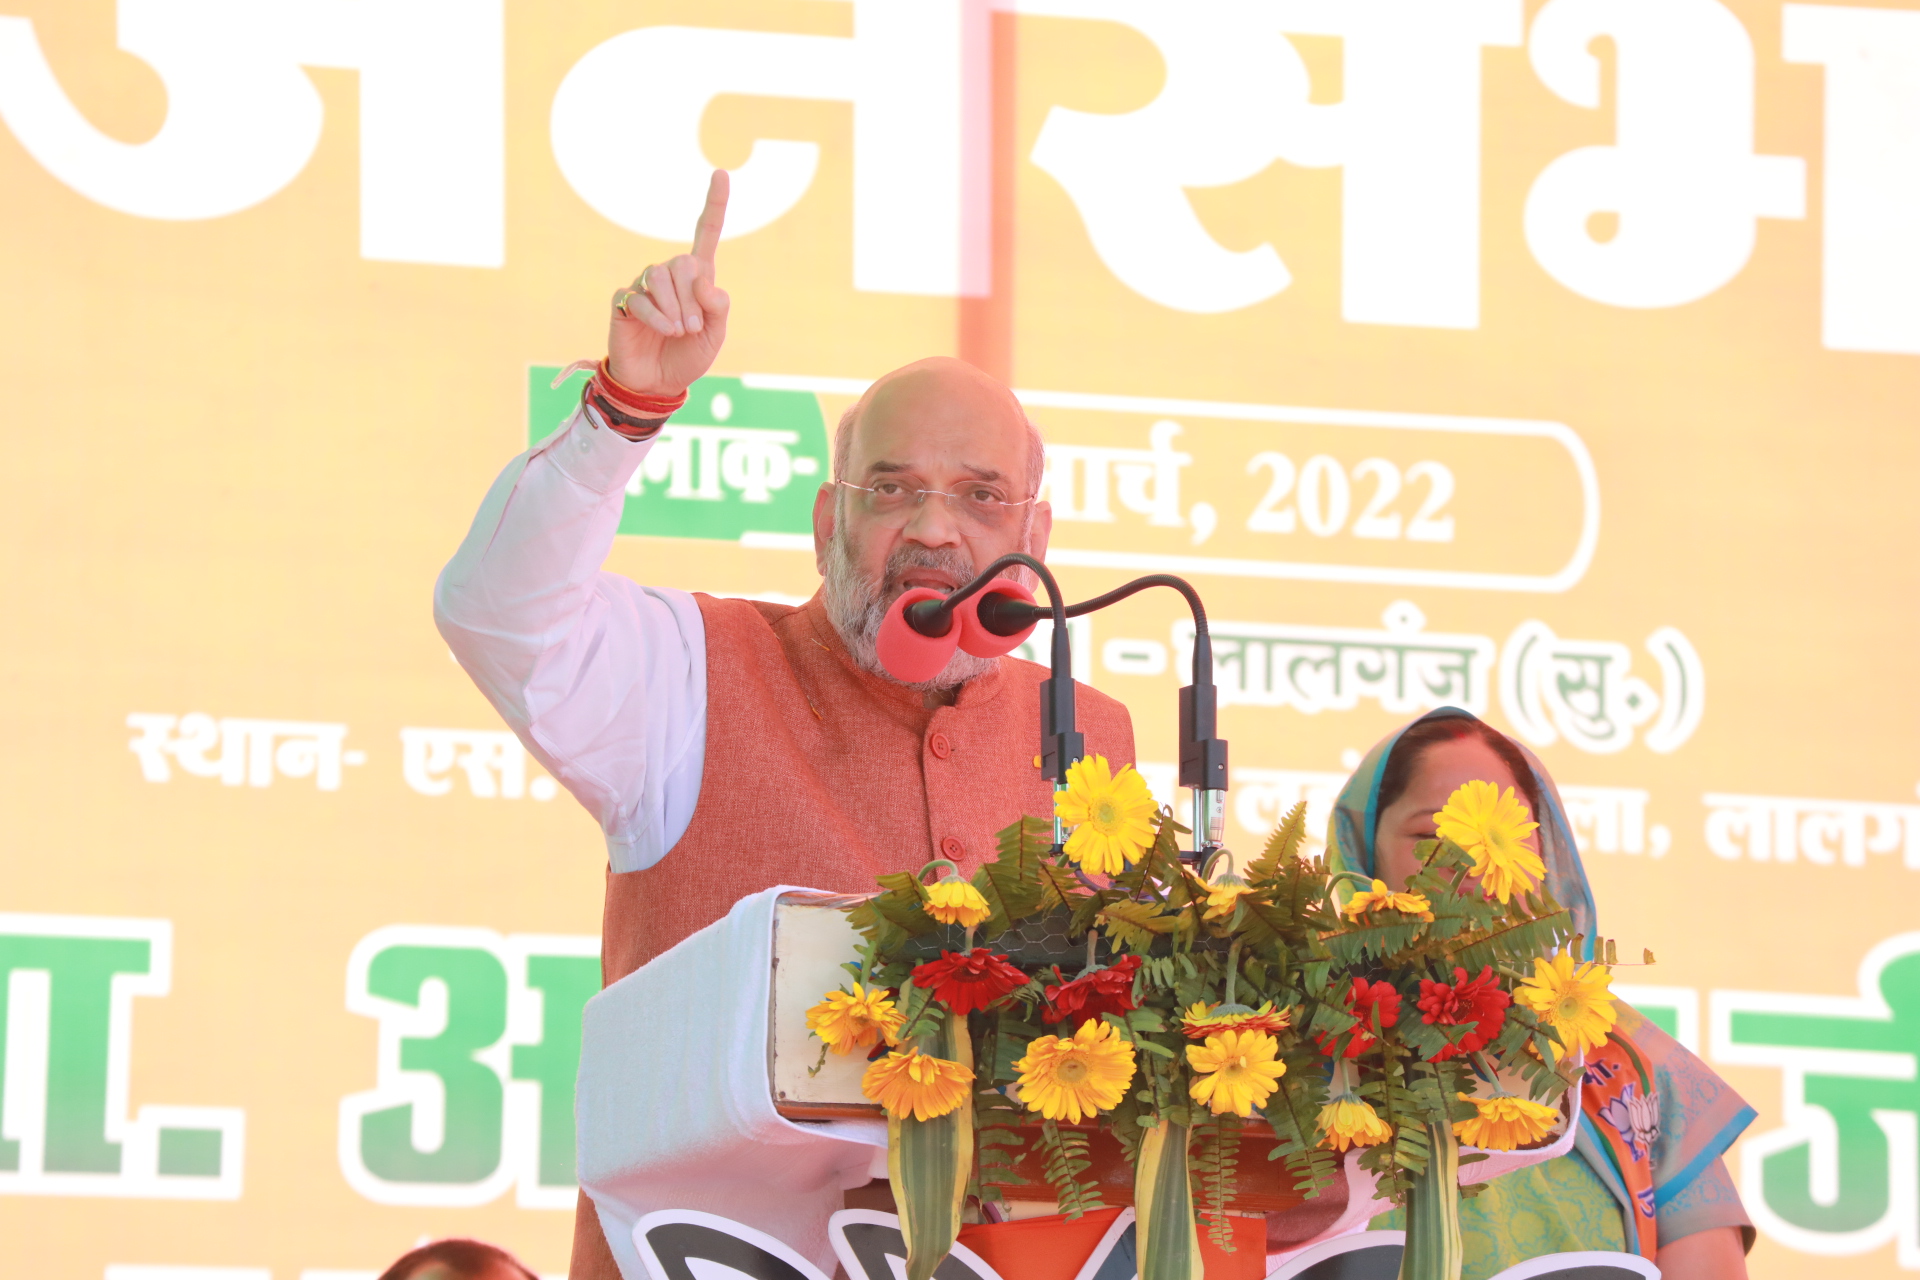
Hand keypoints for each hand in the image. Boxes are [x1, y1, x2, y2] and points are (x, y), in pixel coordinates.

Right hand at [607, 169, 730, 396]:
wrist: (657, 384)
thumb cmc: (688, 357)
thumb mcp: (715, 336)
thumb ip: (718, 308)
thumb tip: (705, 279)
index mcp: (698, 278)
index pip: (706, 234)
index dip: (715, 204)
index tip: (721, 173)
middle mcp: (670, 275)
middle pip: (683, 263)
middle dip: (692, 299)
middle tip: (693, 328)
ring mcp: (645, 286)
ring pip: (660, 276)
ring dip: (675, 307)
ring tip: (678, 332)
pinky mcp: (625, 301)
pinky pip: (640, 298)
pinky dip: (656, 316)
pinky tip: (664, 331)